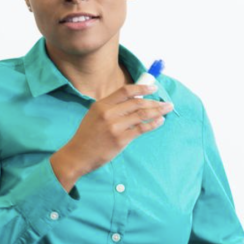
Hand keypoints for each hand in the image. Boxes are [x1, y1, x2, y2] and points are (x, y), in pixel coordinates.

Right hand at [50, 84, 173, 190]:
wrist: (77, 156)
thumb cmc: (87, 137)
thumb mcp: (94, 116)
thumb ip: (111, 108)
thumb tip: (134, 100)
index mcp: (101, 105)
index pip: (125, 91)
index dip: (142, 88)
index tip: (153, 88)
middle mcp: (108, 113)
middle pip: (137, 102)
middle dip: (154, 101)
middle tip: (166, 103)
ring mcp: (114, 127)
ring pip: (141, 114)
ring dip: (157, 111)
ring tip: (167, 110)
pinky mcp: (120, 140)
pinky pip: (141, 129)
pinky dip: (153, 124)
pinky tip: (159, 121)